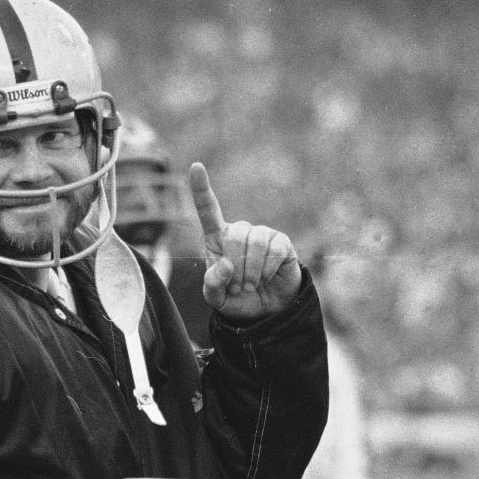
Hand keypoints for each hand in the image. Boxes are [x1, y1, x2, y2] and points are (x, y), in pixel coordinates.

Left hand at [190, 163, 301, 320]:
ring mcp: (262, 235)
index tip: (196, 166)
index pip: (208, 209)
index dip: (201, 188)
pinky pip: (275, 249)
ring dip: (250, 271)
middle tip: (236, 288)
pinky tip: (266, 279)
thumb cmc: (235, 299)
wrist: (265, 312)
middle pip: (234, 234)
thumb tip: (225, 265)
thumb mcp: (215, 297)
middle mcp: (239, 231)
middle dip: (235, 266)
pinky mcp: (282, 243)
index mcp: (217, 239)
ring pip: (255, 241)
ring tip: (249, 286)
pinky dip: (267, 270)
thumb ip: (212, 284)